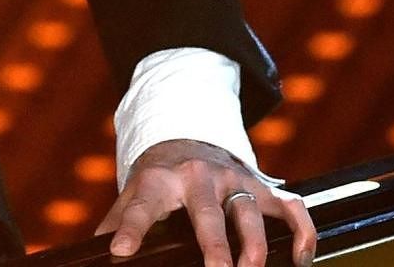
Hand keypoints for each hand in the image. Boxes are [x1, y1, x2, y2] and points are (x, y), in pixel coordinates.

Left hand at [97, 139, 315, 266]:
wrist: (188, 139)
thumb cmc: (156, 181)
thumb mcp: (131, 195)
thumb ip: (115, 225)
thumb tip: (92, 258)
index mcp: (159, 181)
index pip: (142, 206)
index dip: (131, 229)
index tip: (122, 252)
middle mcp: (199, 176)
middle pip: (207, 211)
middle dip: (214, 245)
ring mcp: (235, 180)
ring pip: (250, 211)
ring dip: (254, 245)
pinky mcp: (262, 187)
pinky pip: (290, 206)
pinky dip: (301, 231)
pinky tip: (301, 259)